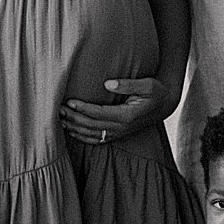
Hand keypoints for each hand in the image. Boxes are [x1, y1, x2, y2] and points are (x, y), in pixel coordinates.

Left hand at [59, 77, 174, 144]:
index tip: (69, 101)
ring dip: (75, 128)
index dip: (83, 108)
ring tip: (61, 119)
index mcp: (126, 116)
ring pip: (91, 134)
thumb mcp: (147, 84)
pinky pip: (97, 140)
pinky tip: (72, 131)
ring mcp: (119, 133)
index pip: (99, 113)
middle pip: (91, 125)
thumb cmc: (156, 92)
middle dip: (74, 118)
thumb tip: (108, 84)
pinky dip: (83, 137)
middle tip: (59, 109)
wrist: (165, 105)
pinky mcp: (117, 135)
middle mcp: (121, 127)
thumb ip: (128, 84)